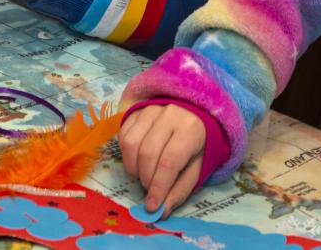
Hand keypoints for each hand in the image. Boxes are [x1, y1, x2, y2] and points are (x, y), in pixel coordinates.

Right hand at [119, 100, 205, 215]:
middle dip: (146, 179)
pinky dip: (127, 155)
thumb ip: (180, 189)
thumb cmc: (196, 144)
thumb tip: (162, 211)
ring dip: (133, 168)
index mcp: (190, 130)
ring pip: (131, 144)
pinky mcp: (137, 110)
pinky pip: (123, 135)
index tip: (152, 206)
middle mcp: (170, 115)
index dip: (158, 186)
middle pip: (148, 153)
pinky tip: (137, 160)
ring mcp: (151, 109)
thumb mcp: (196, 168)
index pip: (169, 161)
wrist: (193, 113)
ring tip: (143, 175)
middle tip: (150, 189)